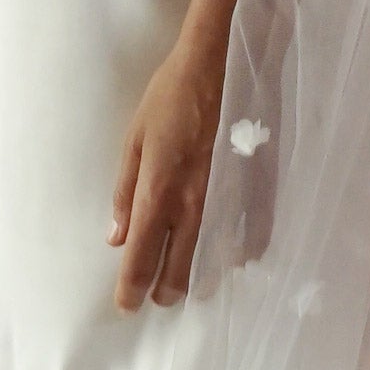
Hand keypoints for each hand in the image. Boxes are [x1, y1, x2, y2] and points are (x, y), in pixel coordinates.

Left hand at [109, 31, 226, 310]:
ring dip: (197, 276)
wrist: (217, 64)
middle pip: (180, 272)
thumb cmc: (168, 97)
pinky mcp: (251, 190)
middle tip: (154, 294)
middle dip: (164, 291)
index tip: (126, 306)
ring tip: (185, 276)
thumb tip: (117, 237)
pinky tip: (225, 254)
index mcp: (158, 191)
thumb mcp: (134, 139)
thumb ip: (126, 191)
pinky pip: (247, 240)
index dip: (132, 289)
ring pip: (213, 262)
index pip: (142, 257)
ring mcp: (226, 200)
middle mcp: (193, 205)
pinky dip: (233, 254)